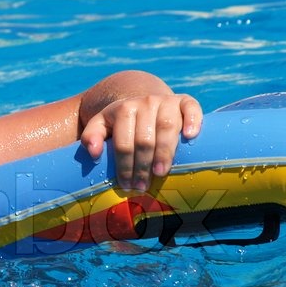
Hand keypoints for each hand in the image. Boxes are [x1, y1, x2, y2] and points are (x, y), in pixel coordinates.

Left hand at [80, 93, 201, 190]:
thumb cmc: (120, 121)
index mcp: (124, 109)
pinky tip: (190, 136)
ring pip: (167, 127)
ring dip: (164, 153)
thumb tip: (93, 153)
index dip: (124, 165)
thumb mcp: (101, 125)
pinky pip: (192, 108)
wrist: (142, 100)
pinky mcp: (185, 101)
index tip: (126, 184)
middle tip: (142, 186)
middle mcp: (146, 102)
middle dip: (142, 166)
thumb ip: (92, 136)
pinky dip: (193, 121)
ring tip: (160, 173)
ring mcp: (167, 101)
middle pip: (145, 139)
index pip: (123, 142)